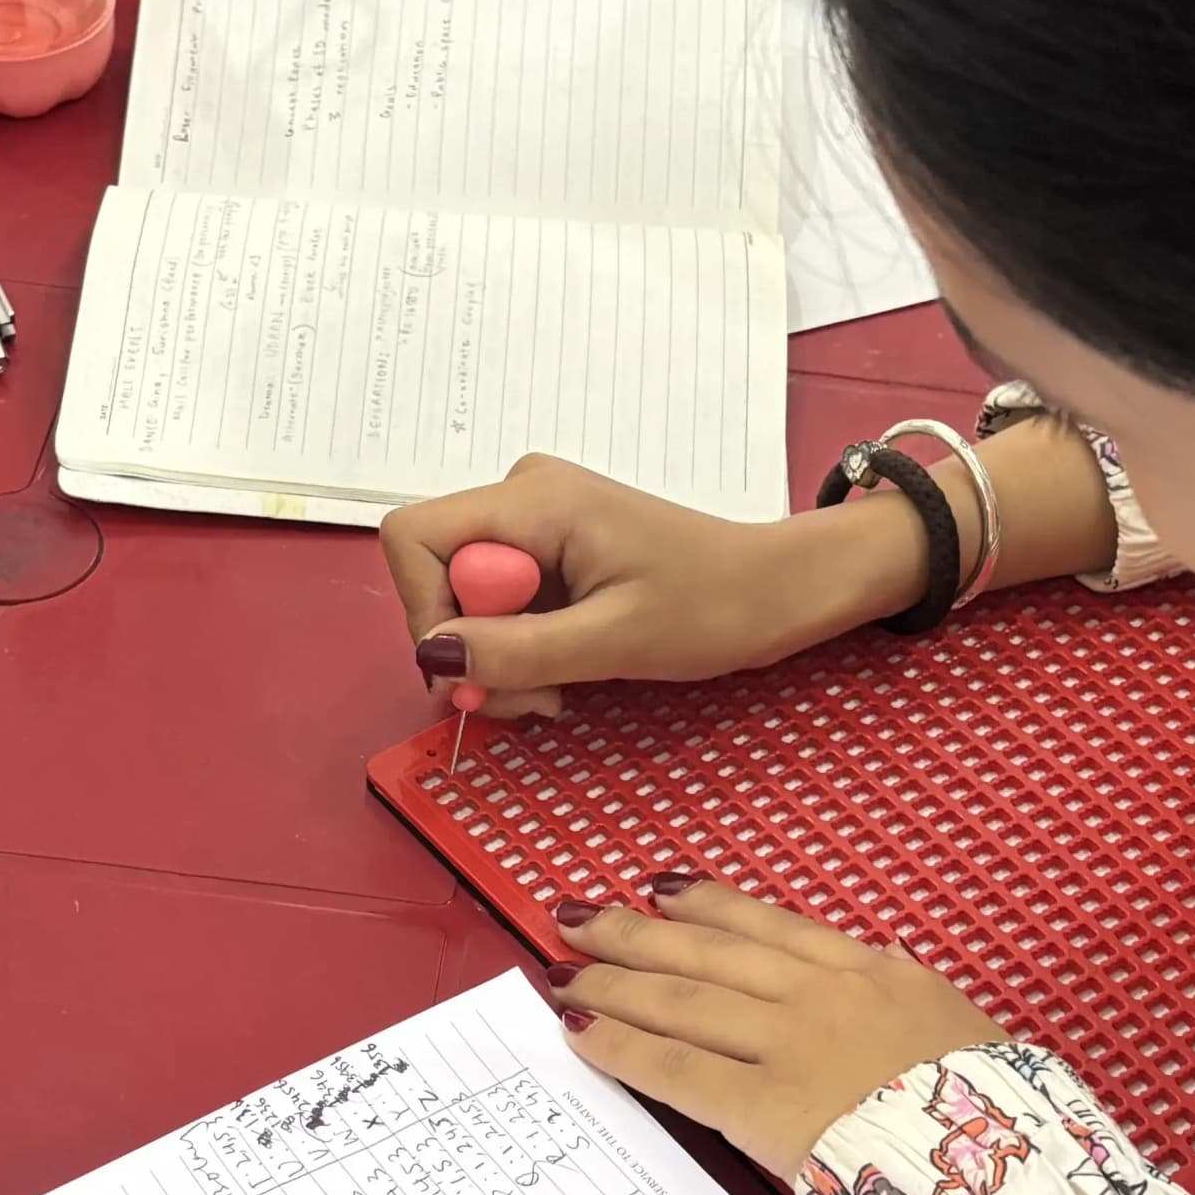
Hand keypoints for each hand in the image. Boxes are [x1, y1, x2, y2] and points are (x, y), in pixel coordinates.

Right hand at [381, 455, 926, 720]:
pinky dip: (518, 648)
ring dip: (496, 658)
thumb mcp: (614, 640)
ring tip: (554, 692)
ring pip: (464, 597)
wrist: (778, 590)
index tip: (475, 668)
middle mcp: (522, 496)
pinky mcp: (550, 550)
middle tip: (529, 698)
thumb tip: (434, 657)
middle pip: (436, 573)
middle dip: (466, 648)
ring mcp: (536, 522)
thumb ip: (519, 649)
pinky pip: (500, 603)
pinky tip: (562, 673)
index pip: (415, 539)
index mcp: (533, 499)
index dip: (425, 610)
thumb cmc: (714, 606)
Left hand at [547, 878, 1002, 1173]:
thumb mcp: (957, 1025)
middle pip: (709, 954)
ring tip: (563, 968)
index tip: (661, 888)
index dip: (708, 907)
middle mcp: (822, 994)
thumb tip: (878, 965)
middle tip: (578, 914)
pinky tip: (582, 1035)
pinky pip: (680, 1070)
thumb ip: (904, 995)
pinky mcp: (765, 1106)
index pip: (771, 928)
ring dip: (616, 983)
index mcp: (872, 972)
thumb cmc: (999, 1107)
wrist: (1008, 1160)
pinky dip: (626, 1048)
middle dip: (636, 933)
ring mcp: (790, 1046)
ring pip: (684, 1001)